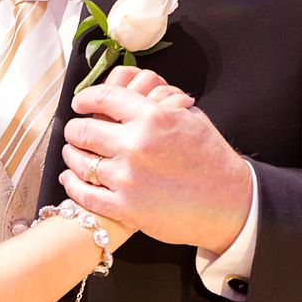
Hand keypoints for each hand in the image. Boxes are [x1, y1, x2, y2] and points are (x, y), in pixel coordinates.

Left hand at [59, 68, 250, 252]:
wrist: (230, 202)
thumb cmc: (211, 157)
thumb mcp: (189, 117)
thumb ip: (156, 103)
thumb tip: (130, 93)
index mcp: (152, 117)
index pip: (103, 97)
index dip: (85, 98)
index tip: (80, 103)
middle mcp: (135, 145)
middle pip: (83, 130)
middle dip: (74, 129)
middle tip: (74, 131)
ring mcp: (128, 178)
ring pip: (79, 162)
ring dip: (71, 156)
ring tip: (73, 154)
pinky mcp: (126, 208)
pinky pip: (85, 195)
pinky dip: (73, 186)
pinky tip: (71, 180)